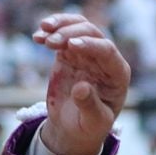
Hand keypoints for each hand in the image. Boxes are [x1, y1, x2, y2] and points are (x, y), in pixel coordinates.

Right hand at [32, 14, 130, 154]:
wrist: (73, 129)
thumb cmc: (89, 127)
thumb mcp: (92, 122)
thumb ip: (89, 105)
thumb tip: (81, 87)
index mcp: (118, 74)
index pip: (107, 51)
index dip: (90, 45)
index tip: (70, 46)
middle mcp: (104, 60)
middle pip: (91, 33)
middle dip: (70, 33)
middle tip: (50, 42)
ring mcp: (87, 54)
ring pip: (77, 27)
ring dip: (60, 25)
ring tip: (41, 32)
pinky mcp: (69, 54)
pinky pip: (62, 35)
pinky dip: (50, 32)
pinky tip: (37, 37)